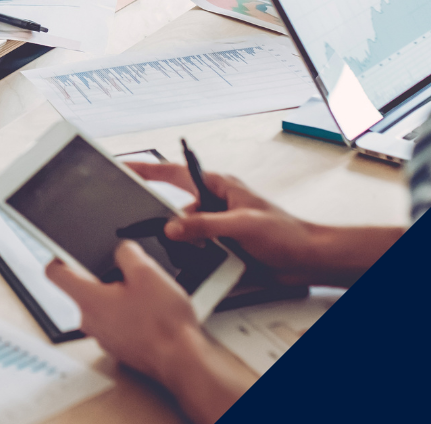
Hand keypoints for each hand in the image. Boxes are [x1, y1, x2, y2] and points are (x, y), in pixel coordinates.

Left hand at [45, 243, 253, 423]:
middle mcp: (89, 321)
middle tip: (130, 274)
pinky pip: (117, 322)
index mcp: (88, 299)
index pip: (55, 273)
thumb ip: (127, 252)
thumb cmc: (164, 323)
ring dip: (120, 297)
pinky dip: (129, 315)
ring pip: (103, 306)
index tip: (67, 251)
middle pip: (84, 289)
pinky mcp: (119, 347)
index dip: (59, 256)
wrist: (182, 360)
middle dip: (105, 277)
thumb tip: (122, 250)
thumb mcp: (147, 272)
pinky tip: (151, 313)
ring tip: (146, 295)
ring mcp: (103, 337)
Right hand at [127, 161, 396, 286]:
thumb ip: (205, 224)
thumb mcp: (241, 224)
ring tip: (193, 252)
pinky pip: (196, 249)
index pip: (175, 172)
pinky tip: (198, 265)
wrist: (307, 259)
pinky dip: (192, 256)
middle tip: (145, 226)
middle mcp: (216, 203)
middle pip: (176, 206)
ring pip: (184, 232)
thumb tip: (173, 226)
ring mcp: (218, 225)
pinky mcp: (222, 246)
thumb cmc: (286, 233)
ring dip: (182, 243)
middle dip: (162, 217)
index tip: (123, 166)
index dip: (147, 168)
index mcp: (219, 186)